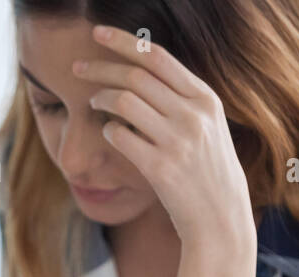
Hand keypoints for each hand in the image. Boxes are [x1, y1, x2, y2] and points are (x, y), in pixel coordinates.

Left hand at [76, 24, 255, 276]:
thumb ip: (182, 101)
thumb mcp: (207, 128)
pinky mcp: (161, 168)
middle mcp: (194, 115)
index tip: (98, 34)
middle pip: (135, 76)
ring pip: (124, 102)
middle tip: (78, 68)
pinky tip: (108, 134)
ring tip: (91, 102)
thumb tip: (142, 73)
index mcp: (205, 99)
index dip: (124, 41)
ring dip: (100, 98)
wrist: (220, 220)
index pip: (158, 57)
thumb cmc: (208, 174)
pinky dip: (108, 131)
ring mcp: (178, 142)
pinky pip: (120, 136)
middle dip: (101, 68)